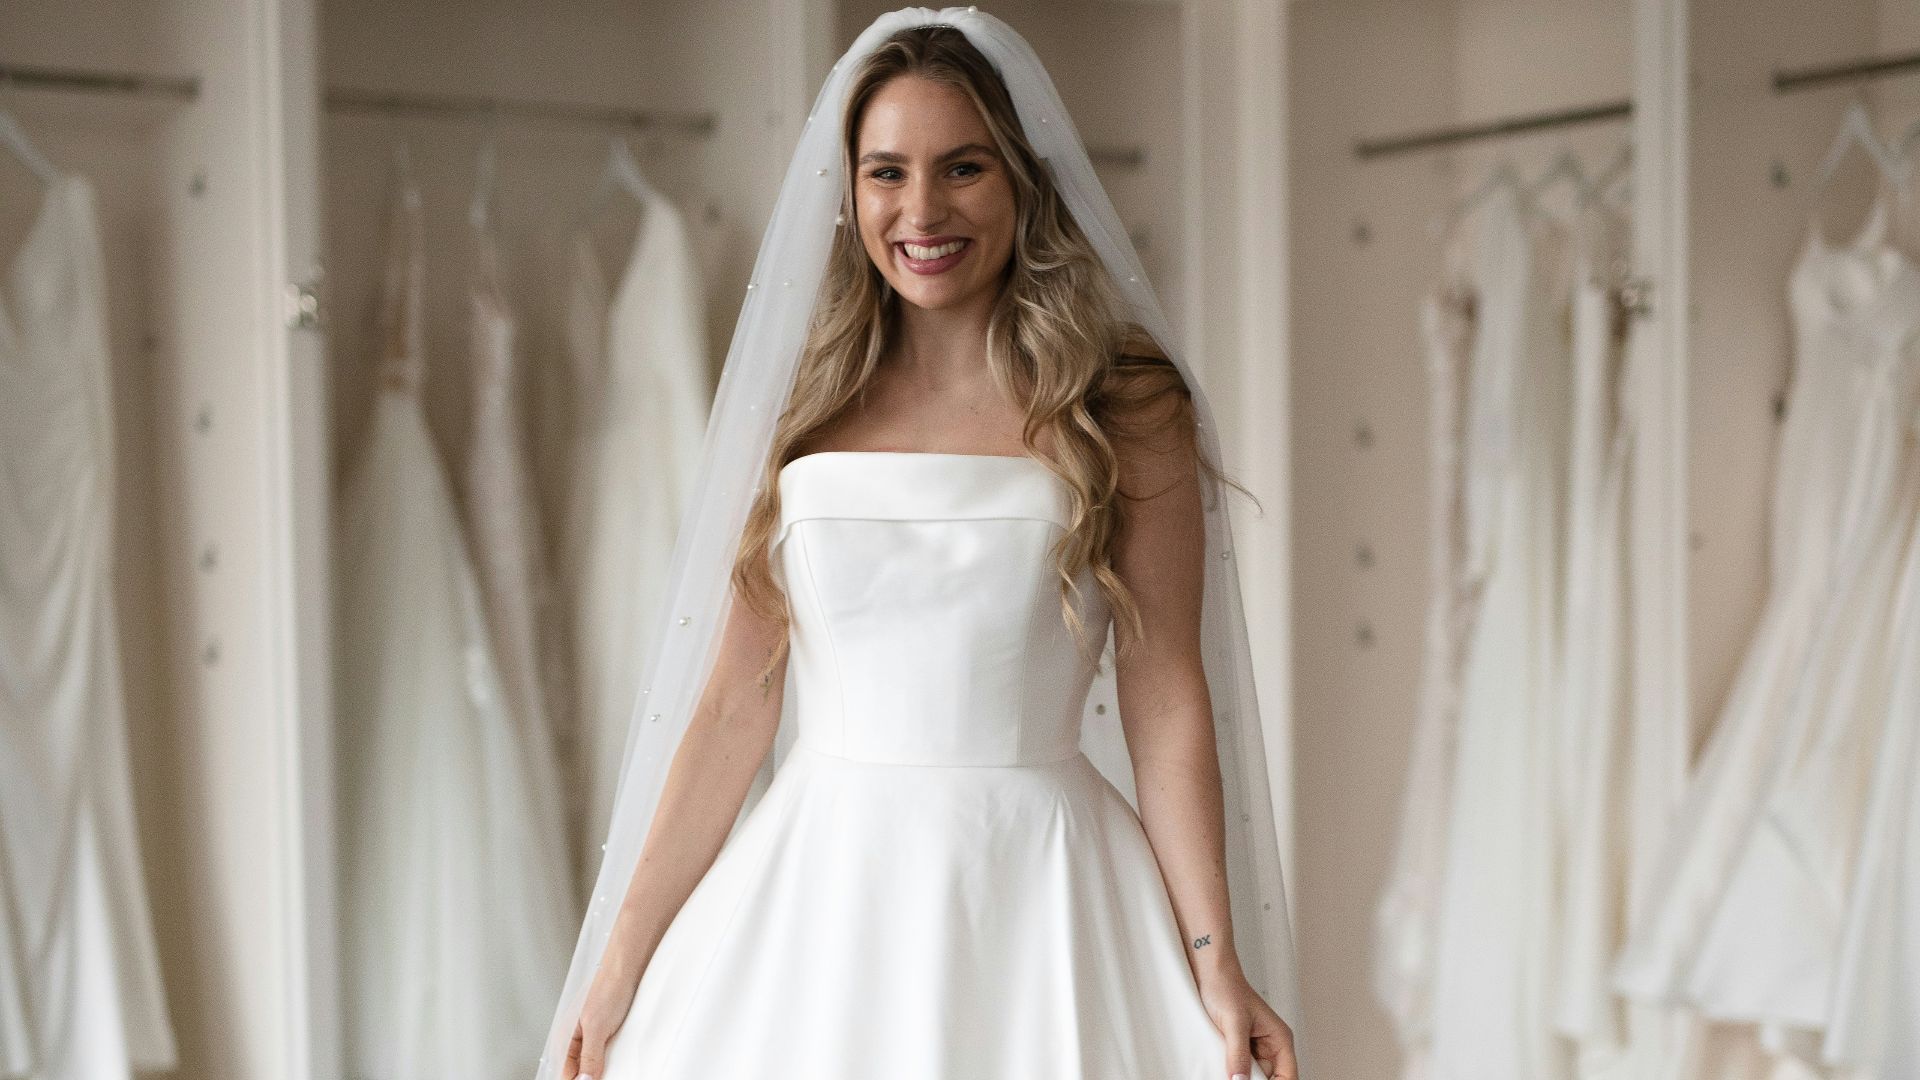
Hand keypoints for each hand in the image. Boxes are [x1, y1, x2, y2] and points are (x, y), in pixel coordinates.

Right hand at [561, 926, 649, 1079]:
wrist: (628, 968)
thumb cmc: (610, 990)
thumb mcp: (598, 1028)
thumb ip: (589, 1056)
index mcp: (566, 1038)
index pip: (565, 1074)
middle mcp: (576, 1039)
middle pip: (578, 1071)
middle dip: (588, 1077)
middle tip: (603, 1076)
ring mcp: (592, 1036)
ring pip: (593, 1065)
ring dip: (601, 1071)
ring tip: (612, 1070)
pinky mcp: (607, 1033)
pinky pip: (606, 1056)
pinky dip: (612, 1062)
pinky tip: (619, 1063)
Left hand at [1196, 963, 1298, 1079]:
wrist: (1207, 973)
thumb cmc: (1226, 987)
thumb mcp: (1234, 1023)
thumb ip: (1238, 1054)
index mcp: (1280, 1038)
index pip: (1288, 1076)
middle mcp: (1270, 1046)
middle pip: (1269, 1079)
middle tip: (1236, 1076)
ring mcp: (1253, 1048)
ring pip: (1251, 1076)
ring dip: (1240, 1076)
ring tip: (1229, 1069)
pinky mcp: (1237, 1048)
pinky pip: (1238, 1068)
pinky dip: (1230, 1071)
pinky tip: (1222, 1067)